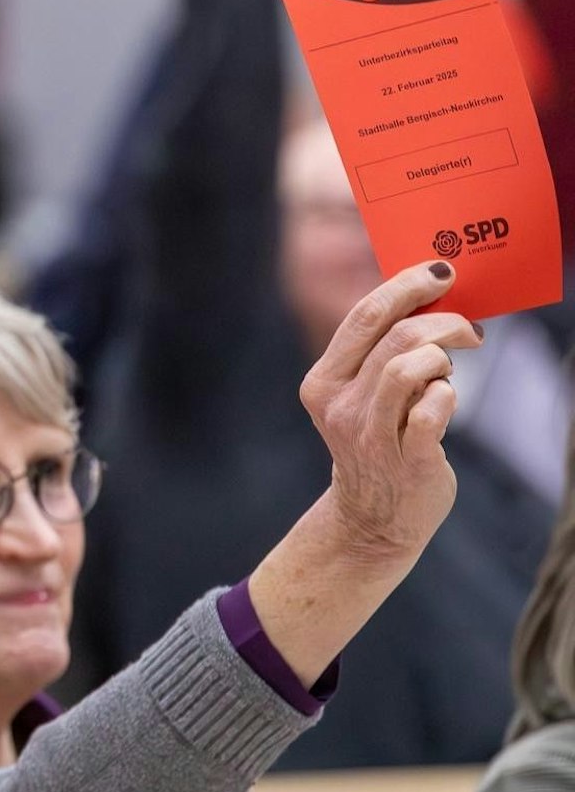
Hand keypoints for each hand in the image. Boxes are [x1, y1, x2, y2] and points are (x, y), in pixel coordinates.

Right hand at [299, 261, 478, 559]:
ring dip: (444, 358)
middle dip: (443, 320)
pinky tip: (447, 400)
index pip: (364, 316)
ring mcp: (369, 434)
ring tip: (450, 371)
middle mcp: (339, 404)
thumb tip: (430, 301)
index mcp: (322, 380)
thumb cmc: (377, 443)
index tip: (442, 272)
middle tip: (468, 327)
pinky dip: (449, 397)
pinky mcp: (405, 460)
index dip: (407, 286)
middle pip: (396, 336)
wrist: (373, 519)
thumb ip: (379, 354)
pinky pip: (433, 412)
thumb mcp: (360, 395)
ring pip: (411, 368)